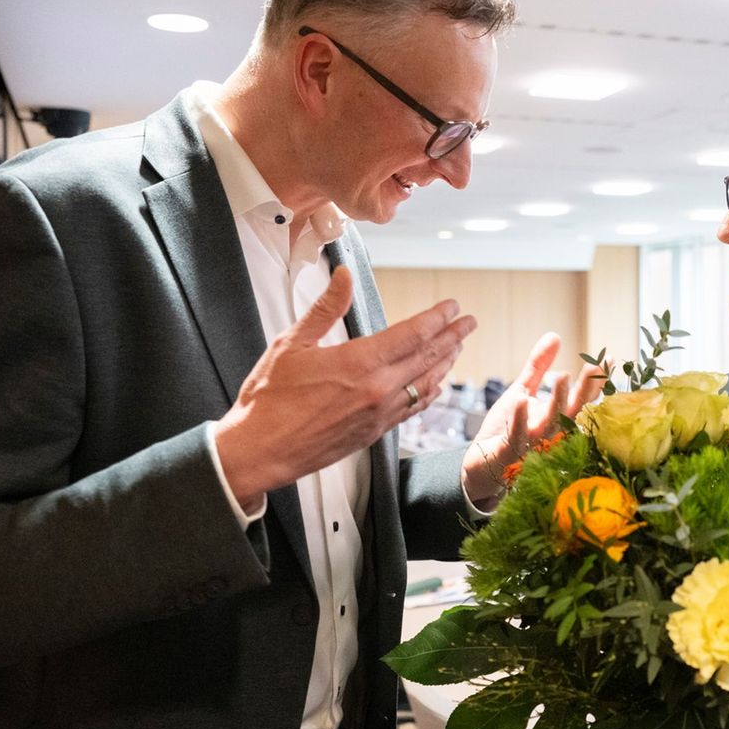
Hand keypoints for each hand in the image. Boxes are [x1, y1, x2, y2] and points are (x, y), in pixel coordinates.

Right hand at [213, 266, 476, 507]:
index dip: (437, 318)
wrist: (259, 451)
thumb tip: (343, 276)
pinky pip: (412, 409)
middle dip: (452, 337)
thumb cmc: (269, 400)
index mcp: (359, 363)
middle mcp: (378, 390)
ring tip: (457, 348)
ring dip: (445, 364)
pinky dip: (428, 393)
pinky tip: (434, 385)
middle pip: (428, 358)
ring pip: (426, 385)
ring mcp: (380, 415)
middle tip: (469, 322)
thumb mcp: (292, 343)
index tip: (452, 306)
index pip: (413, 334)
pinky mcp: (374, 433)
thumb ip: (325, 308)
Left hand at [461, 333, 603, 504]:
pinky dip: (520, 420)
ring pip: (550, 425)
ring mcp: (532, 446)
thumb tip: (555, 335)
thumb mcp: (522, 391)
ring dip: (557, 401)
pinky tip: (522, 400)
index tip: (609, 358)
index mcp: (557, 418)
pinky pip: (516, 437)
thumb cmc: (504, 428)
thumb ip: (538, 367)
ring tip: (562, 376)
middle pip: (573, 411)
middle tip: (594, 366)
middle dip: (585, 389)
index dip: (596, 380)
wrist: (480, 466)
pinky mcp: (509, 455)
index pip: (582, 399)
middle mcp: (551, 434)